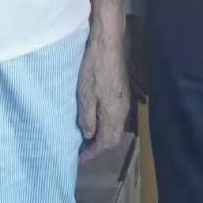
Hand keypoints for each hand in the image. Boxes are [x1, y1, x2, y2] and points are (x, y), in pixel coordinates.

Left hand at [76, 31, 129, 162]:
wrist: (108, 43)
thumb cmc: (94, 68)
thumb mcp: (85, 95)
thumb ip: (87, 118)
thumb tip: (89, 135)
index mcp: (114, 114)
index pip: (106, 142)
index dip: (93, 153)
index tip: (79, 159)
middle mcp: (123, 110)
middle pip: (114, 137)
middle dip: (99, 147)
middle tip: (82, 150)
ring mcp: (123, 100)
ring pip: (115, 127)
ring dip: (102, 135)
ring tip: (86, 137)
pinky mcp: (121, 91)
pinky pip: (115, 116)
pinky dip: (105, 124)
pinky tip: (93, 119)